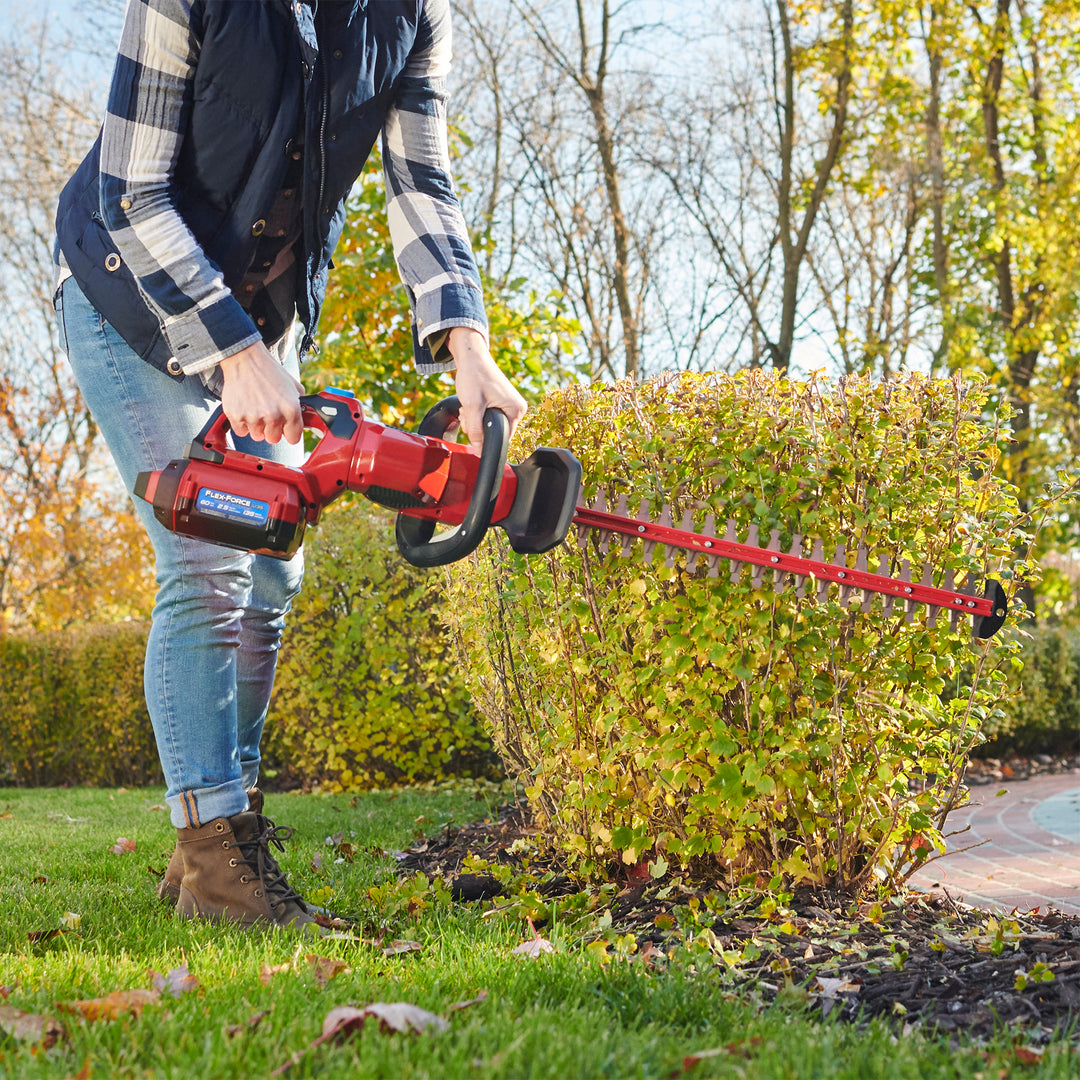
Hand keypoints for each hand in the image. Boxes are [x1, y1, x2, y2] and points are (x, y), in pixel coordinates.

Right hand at [218, 342, 303, 443]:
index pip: (293, 438)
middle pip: (274, 439)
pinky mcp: (237, 416)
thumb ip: (300, 405)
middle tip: (267, 415)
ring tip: (255, 409)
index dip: (289, 433)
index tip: (285, 429)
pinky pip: (241, 432)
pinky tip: (245, 409)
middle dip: (271, 430)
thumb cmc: (270, 372)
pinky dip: (242, 424)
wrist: (246, 360)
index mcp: (291, 409)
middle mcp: (273, 415)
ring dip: (256, 426)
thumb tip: (306, 419)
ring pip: (257, 436)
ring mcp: (254, 417)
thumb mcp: (294, 387)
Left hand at [448, 327, 527, 451]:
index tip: (472, 426)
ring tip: (469, 406)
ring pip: (490, 425)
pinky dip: (477, 413)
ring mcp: (510, 405)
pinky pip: (489, 417)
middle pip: (496, 432)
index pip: (502, 438)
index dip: (485, 438)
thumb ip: (476, 431)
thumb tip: (479, 452)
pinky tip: (471, 404)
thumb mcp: (472, 407)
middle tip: (468, 412)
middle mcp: (517, 408)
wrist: (471, 356)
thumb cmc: (474, 376)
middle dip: (478, 427)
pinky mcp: (502, 402)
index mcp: (516, 410)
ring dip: (475, 420)